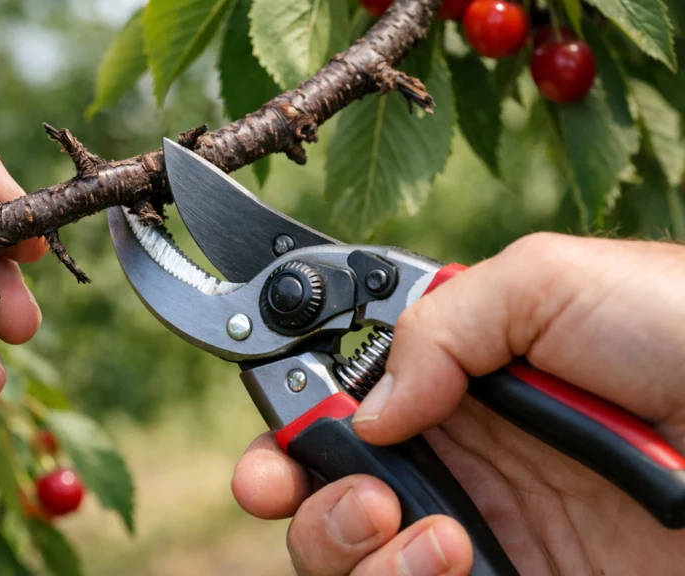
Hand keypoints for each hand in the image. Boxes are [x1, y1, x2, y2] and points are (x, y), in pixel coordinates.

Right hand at [232, 234, 684, 574]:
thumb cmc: (681, 334)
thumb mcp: (552, 279)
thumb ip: (438, 323)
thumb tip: (368, 407)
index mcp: (450, 379)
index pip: (334, 403)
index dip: (286, 428)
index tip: (270, 451)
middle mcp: (453, 457)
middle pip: (319, 488)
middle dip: (292, 494)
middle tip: (326, 487)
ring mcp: (481, 529)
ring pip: (350, 556)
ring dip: (346, 544)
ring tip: (426, 526)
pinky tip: (454, 556)